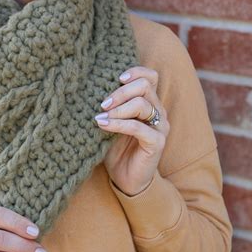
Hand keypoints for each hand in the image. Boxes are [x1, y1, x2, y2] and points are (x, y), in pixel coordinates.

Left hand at [95, 66, 169, 195]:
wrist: (125, 178)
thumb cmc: (116, 148)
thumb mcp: (111, 121)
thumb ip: (109, 105)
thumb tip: (91, 86)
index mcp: (149, 102)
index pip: (150, 76)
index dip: (135, 72)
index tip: (117, 78)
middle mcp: (158, 111)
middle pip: (144, 86)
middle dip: (121, 91)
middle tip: (103, 103)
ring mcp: (160, 127)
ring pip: (142, 104)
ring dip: (118, 108)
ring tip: (101, 115)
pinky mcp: (157, 142)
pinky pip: (138, 127)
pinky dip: (118, 124)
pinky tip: (102, 125)